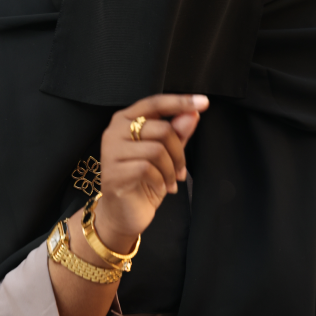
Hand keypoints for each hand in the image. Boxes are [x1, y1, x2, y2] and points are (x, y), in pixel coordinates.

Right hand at [95, 94, 208, 252]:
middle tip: (181, 170)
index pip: (155, 103)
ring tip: (171, 181)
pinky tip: (160, 188)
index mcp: (126, 119)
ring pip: (156, 150)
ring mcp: (111, 151)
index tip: (203, 102)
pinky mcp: (113, 172)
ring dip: (171, 169)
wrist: (123, 214)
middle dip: (179, 152)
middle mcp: (115, 131)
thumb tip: (192, 114)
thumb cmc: (144, 179)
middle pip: (162, 129)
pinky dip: (161, 180)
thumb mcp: (166, 154)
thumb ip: (177, 132)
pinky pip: (147, 169)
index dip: (180, 102)